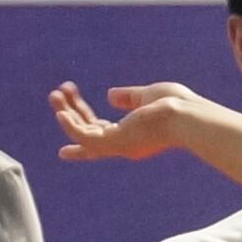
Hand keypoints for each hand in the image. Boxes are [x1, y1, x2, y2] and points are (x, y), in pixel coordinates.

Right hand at [50, 81, 215, 162]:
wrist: (187, 115)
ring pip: (83, 133)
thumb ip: (129, 97)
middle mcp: (124, 145)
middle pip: (89, 132)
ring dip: (67, 114)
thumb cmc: (177, 105)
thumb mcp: (149, 95)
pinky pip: (85, 136)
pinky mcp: (114, 143)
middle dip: (71, 114)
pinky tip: (61, 111)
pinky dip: (71, 126)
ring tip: (54, 94)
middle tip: (56, 94)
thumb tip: (109, 95)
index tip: (63, 147)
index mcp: (134, 135)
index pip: (103, 133)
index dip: (84, 131)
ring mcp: (119, 146)